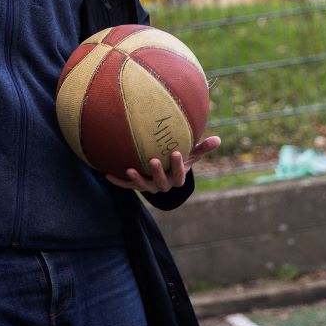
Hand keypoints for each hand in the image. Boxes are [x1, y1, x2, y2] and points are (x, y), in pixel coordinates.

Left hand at [105, 135, 220, 193]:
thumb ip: (202, 149)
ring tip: (130, 169)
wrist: (165, 174)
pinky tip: (106, 174)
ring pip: (143, 186)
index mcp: (176, 178)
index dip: (178, 165)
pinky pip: (127, 185)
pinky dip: (118, 181)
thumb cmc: (178, 160)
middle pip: (161, 182)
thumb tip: (218, 140)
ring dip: (136, 179)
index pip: (179, 174)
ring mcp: (149, 186)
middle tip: (153, 160)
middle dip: (157, 172)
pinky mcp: (136, 186)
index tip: (177, 152)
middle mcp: (163, 185)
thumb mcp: (191, 155)